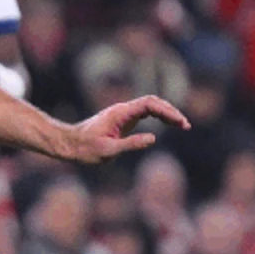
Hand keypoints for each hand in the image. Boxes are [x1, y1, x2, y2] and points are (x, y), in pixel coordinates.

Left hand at [54, 96, 188, 164]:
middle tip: (186, 125)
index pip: (149, 105)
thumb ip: (131, 144)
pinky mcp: (123, 120)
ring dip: (167, 113)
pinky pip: (145, 113)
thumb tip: (153, 138)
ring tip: (182, 125)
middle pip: (153, 102)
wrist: (69, 144)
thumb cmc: (86, 149)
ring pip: (150, 106)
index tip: (180, 122)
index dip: (167, 111)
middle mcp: (123, 110)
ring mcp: (123, 114)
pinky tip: (168, 124)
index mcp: (120, 113)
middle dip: (171, 111)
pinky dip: (159, 116)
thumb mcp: (108, 151)